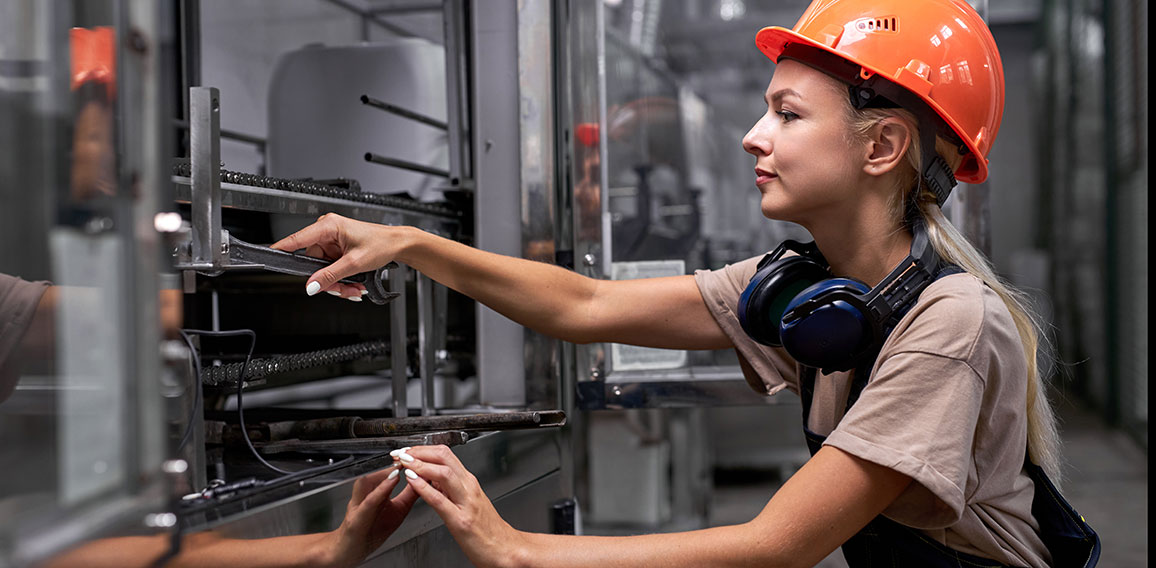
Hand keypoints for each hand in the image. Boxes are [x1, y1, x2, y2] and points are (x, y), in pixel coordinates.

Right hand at [270, 213, 398, 299]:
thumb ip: (330, 275)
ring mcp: (332, 241)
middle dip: (327, 280)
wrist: (398, 244)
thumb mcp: (355, 264)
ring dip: (337, 282)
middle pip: (313, 263)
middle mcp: (328, 231)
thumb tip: (312, 285)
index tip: (270, 255)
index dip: (282, 249)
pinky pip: (331, 268)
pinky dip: (341, 278)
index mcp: (328, 226)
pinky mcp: (338, 249)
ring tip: (354, 287)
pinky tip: (354, 283)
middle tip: (343, 290)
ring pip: (322, 269)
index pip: (297, 239)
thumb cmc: (382, 244)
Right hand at [319, 465, 418, 567]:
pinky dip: (380, 490)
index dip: (403, 461)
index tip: (416, 454)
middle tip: (409, 455)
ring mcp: (360, 504)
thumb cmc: (372, 530)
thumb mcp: (399, 509)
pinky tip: (391, 481)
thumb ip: (410, 494)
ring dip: (385, 473)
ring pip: (369, 481)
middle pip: (377, 471)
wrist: (352, 550)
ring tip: (400, 465)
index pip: (390, 470)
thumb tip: (425, 479)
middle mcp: (366, 494)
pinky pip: (369, 500)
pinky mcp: (357, 517)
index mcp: (377, 490)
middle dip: (394, 462)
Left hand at [393, 446, 525, 567]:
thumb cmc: (487, 529)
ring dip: (420, 464)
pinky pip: (440, 500)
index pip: (445, 454)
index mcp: (468, 482)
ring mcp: (466, 503)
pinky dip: (424, 488)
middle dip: (419, 451)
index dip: (423, 449)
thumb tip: (430, 477)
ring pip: (443, 472)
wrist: (505, 548)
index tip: (408, 450)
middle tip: (402, 452)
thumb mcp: (467, 501)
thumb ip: (450, 488)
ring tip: (404, 462)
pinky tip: (413, 482)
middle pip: (444, 456)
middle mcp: (469, 487)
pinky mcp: (461, 521)